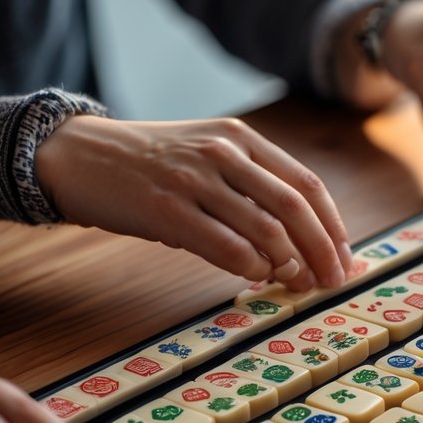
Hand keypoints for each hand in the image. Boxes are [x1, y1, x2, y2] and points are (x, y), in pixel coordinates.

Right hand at [35, 116, 352, 292]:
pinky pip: (227, 246)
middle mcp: (223, 154)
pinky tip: (257, 277)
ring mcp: (194, 180)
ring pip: (266, 229)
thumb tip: (302, 241)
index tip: (345, 259)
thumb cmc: (151, 164)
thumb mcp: (208, 156)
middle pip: (295, 208)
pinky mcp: (166, 209)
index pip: (307, 185)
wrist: (77, 155)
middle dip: (323, 251)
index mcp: (241, 139)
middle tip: (331, 281)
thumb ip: (253, 187)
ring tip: (296, 283)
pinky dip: (251, 268)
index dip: (333, 226)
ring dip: (290, 265)